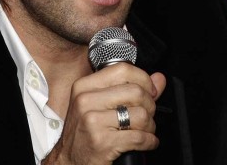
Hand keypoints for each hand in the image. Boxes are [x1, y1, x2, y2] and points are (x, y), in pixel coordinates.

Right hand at [42, 63, 165, 164]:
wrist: (68, 161)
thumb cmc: (85, 132)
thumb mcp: (100, 105)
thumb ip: (130, 88)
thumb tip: (158, 78)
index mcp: (84, 86)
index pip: (123, 70)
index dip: (144, 80)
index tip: (150, 91)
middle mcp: (85, 100)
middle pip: (136, 92)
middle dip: (150, 106)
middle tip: (146, 116)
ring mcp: (92, 121)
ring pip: (141, 115)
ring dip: (150, 126)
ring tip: (144, 131)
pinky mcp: (102, 142)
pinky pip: (140, 137)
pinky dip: (149, 141)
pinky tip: (145, 142)